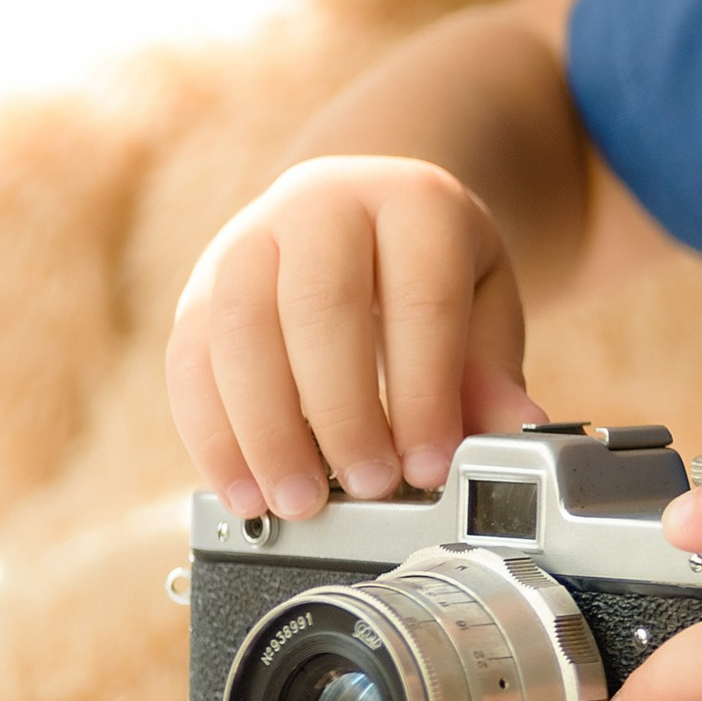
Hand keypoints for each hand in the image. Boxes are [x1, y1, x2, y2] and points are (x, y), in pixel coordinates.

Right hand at [167, 156, 532, 521]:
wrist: (361, 206)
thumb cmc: (427, 261)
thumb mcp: (480, 299)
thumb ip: (490, 368)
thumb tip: (511, 429)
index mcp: (413, 199)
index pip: (419, 297)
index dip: (424, 391)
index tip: (430, 466)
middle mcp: (323, 203)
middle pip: (320, 306)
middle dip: (343, 412)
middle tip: (366, 486)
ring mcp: (250, 237)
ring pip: (239, 330)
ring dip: (266, 431)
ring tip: (298, 501)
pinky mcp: (200, 283)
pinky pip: (189, 359)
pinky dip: (211, 435)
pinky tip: (242, 488)